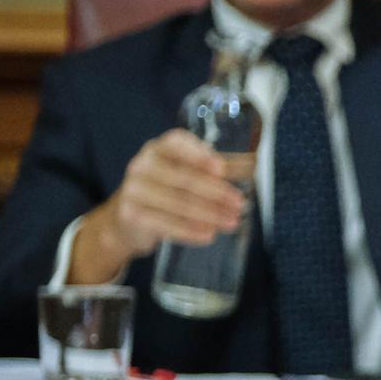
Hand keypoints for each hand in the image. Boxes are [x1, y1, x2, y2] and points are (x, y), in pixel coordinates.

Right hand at [72, 130, 247, 280]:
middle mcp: (143, 164)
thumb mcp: (187, 172)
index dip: (198, 155)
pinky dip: (189, 231)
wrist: (127, 217)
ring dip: (209, 215)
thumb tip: (253, 165)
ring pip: (177, 203)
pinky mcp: (131, 214)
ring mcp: (134, 189)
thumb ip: (218, 168)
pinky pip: (165, 224)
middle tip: (240, 204)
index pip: (177, 143)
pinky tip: (209, 236)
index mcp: (159, 148)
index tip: (221, 168)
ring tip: (232, 223)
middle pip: (184, 178)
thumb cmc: (167, 188)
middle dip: (216, 192)